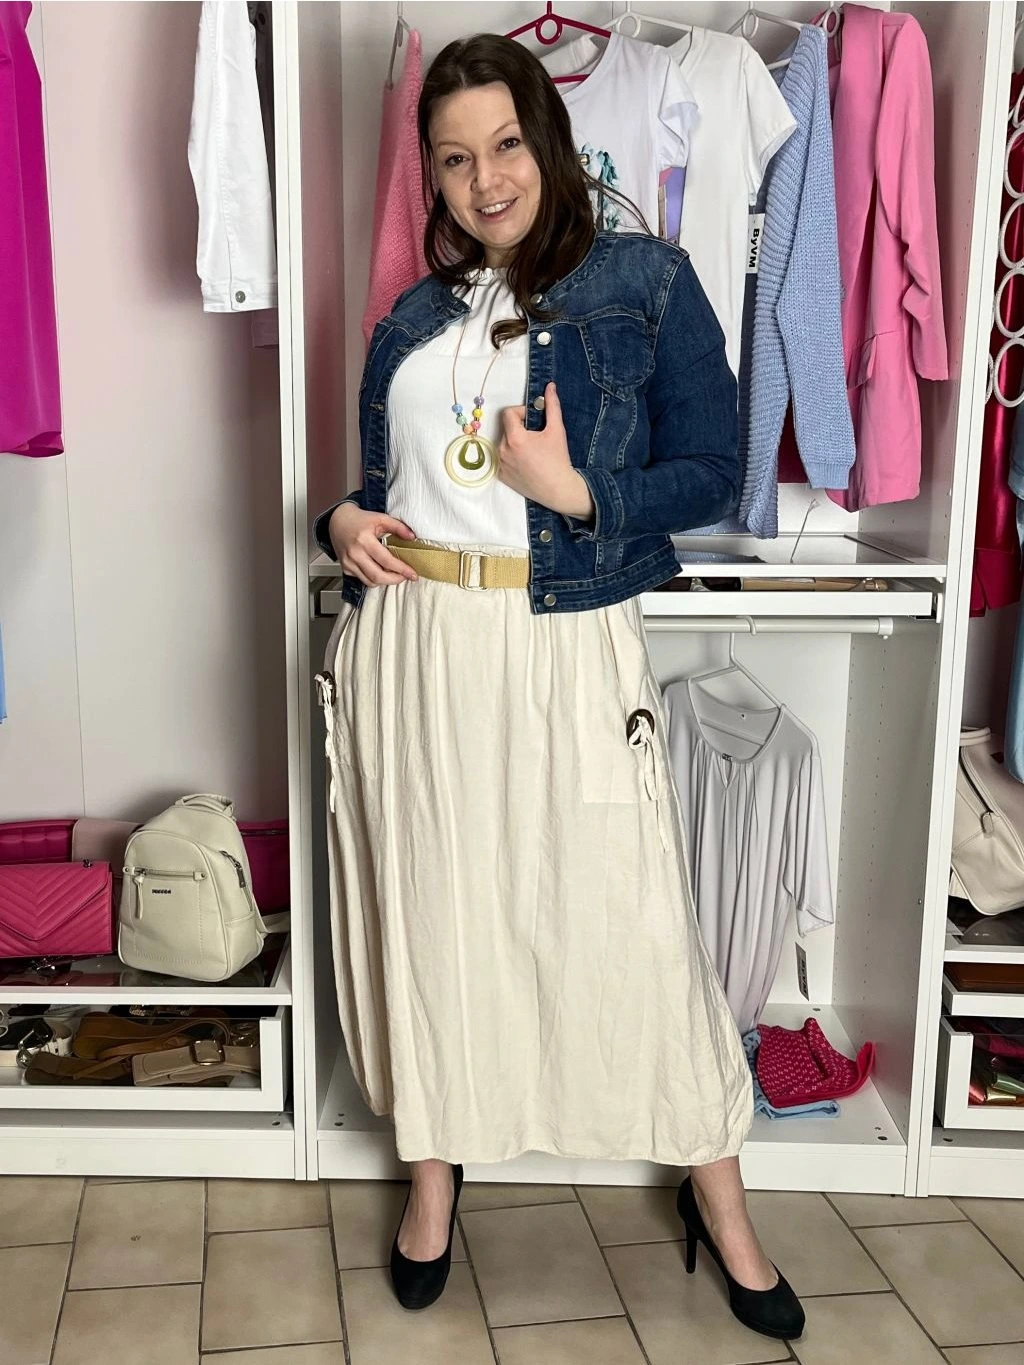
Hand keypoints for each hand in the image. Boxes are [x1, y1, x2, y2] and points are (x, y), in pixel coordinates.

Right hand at [328, 503, 418, 585]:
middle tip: (405, 577)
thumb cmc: (359, 520)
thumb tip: (412, 537)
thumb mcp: (380, 518)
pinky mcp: (345, 568)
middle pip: (377, 576)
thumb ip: (398, 526)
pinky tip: (382, 572)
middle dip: (395, 580)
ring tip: (395, 575)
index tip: (412, 573)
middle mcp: (355, 554)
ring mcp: (348, 563)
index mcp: (364, 540)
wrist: (338, 521)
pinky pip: (363, 579)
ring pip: (370, 581)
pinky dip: (374, 579)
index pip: (386, 560)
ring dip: (385, 581)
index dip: (401, 569)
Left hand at [497, 382, 594, 520]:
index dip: (521, 412)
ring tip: (532, 452)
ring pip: (504, 443)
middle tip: (536, 438)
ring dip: (515, 442)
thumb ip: (552, 406)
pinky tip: (527, 463)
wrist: (558, 489)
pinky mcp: (501, 475)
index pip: (508, 413)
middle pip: (507, 428)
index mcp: (514, 437)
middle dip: (519, 429)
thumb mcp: (557, 430)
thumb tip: (550, 386)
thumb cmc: (558, 459)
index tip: (532, 420)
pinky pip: (503, 458)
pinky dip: (512, 457)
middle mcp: (503, 450)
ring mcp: (500, 464)